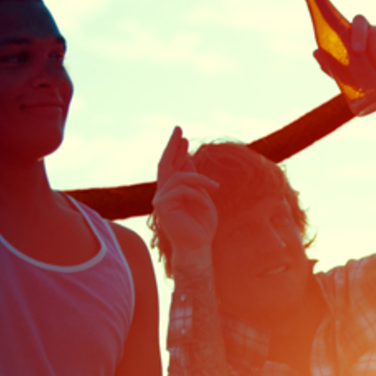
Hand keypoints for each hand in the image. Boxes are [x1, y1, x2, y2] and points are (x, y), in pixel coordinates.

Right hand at [153, 127, 219, 258]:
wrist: (198, 246)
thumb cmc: (202, 226)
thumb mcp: (203, 197)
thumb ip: (195, 181)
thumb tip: (188, 160)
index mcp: (173, 192)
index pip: (172, 167)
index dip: (177, 151)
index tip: (183, 137)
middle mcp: (163, 193)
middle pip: (165, 164)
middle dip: (173, 146)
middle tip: (179, 129)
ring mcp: (160, 199)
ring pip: (179, 176)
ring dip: (200, 180)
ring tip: (214, 188)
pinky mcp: (162, 206)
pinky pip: (182, 189)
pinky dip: (197, 194)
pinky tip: (206, 204)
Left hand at [310, 16, 375, 107]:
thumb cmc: (375, 82)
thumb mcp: (351, 77)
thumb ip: (334, 66)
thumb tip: (315, 52)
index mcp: (355, 39)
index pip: (346, 25)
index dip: (338, 21)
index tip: (333, 33)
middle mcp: (368, 31)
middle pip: (360, 21)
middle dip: (358, 35)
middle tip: (358, 52)